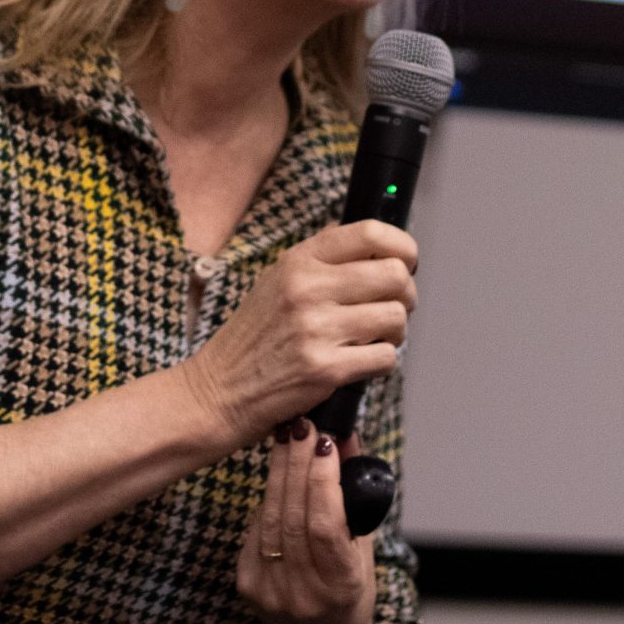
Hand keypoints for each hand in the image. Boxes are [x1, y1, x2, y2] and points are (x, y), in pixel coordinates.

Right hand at [181, 222, 416, 446]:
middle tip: (393, 306)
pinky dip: (382, 362)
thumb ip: (322, 262)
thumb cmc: (252, 339)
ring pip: (396, 317)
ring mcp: (316, 329)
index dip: (402, 247)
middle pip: (394, 275)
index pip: (371, 233)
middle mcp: (307, 288)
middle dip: (405, 294)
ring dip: (396, 332)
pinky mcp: (325, 370)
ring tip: (376, 337)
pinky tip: (361, 362)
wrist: (217, 391)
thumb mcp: (277, 281)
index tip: (406, 262)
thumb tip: (376, 248)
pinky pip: (386, 357)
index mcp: (298, 261)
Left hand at [237, 420, 376, 623]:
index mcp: (341, 588)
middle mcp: (303, 593)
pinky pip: (256, 531)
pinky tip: (278, 473)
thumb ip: (356, 499)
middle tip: (303, 424)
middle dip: (297, 463)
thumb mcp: (365, 551)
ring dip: (278, 471)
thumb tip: (347, 438)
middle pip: (293, 516)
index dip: (322, 480)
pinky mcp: (247, 586)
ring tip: (288, 437)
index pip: (325, 526)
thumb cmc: (350, 596)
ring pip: (270, 518)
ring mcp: (271, 592)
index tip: (326, 442)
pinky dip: (268, 498)